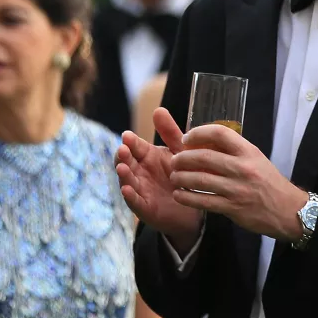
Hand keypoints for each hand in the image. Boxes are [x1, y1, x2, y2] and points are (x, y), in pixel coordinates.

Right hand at [118, 108, 201, 245]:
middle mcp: (139, 172)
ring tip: (122, 167)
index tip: (127, 136)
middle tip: (122, 150)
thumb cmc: (185, 173)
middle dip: (122, 156)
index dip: (130, 141)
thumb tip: (158, 109)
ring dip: (123, 175)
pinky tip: (127, 190)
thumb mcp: (180, 151)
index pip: (134, 146)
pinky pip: (135, 202)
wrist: (196, 204)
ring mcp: (140, 190)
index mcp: (146, 156)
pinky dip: (130, 196)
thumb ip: (170, 132)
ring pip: (127, 181)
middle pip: (126, 162)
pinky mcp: (145, 208)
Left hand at [170, 123, 307, 240]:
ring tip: (174, 177)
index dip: (198, 132)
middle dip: (183, 158)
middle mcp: (243, 167)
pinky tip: (179, 195)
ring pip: (200, 179)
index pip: (220, 133)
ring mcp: (237, 188)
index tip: (186, 138)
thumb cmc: (269, 183)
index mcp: (249, 152)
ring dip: (181, 177)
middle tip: (174, 160)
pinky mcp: (233, 208)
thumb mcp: (256, 160)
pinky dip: (187, 197)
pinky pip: (203, 201)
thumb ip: (233, 152)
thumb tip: (204, 144)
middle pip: (205, 156)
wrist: (289, 210)